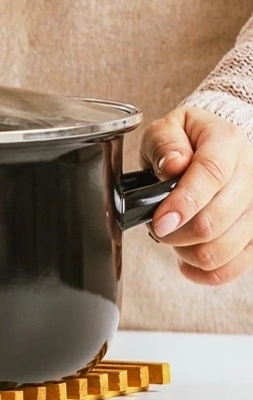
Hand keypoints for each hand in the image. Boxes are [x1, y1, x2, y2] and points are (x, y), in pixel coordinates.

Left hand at [141, 107, 252, 285]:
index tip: (160, 221)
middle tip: (156, 225)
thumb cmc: (185, 138)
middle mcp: (251, 174)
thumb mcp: (166, 127)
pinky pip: (238, 265)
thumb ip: (165, 143)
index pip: (211, 174)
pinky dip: (207, 272)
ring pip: (224, 247)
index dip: (184, 202)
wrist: (211, 146)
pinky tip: (186, 262)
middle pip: (216, 219)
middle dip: (175, 232)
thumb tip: (172, 165)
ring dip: (187, 251)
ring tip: (171, 236)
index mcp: (227, 141)